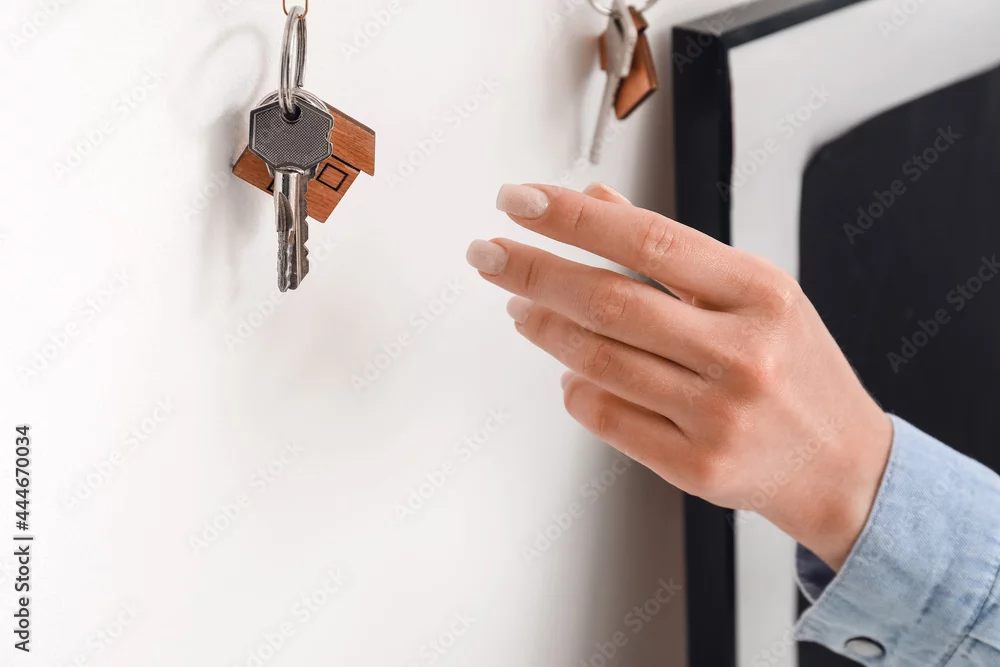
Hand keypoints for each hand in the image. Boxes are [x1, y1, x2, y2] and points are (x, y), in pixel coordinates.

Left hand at [466, 183, 892, 570]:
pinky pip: (607, 417)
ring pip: (598, 360)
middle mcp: (742, 352)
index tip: (520, 200)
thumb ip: (672, 251)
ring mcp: (719, 415)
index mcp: (760, 293)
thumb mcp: (751, 294)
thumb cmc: (793, 367)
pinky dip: (574, 388)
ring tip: (520, 306)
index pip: (647, 240)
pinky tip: (568, 369)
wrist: (840, 465)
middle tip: (488, 253)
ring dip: (543, 327)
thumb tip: (593, 200)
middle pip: (610, 301)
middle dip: (533, 271)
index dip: (573, 218)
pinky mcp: (697, 466)